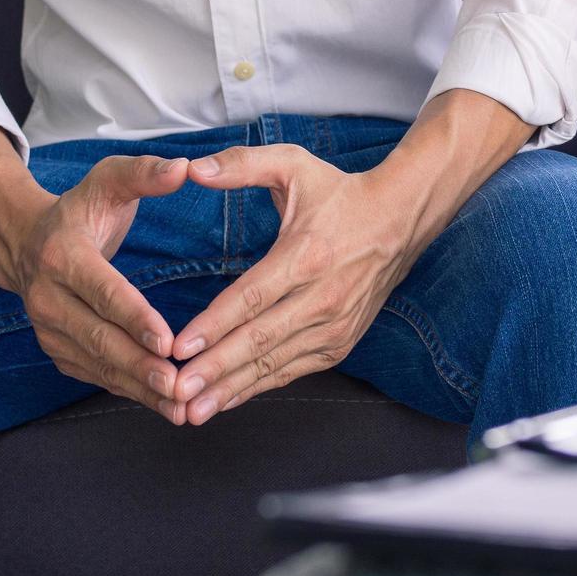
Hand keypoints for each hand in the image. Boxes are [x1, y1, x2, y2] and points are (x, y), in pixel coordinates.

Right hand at [11, 155, 191, 423]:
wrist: (27, 243)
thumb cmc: (82, 210)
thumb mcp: (108, 181)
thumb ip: (145, 173)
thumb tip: (184, 168)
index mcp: (62, 255)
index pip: (102, 291)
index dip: (134, 318)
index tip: (168, 342)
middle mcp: (47, 297)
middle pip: (98, 337)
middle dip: (140, 366)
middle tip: (180, 385)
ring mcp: (48, 329)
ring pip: (97, 364)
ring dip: (138, 388)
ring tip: (179, 406)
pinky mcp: (58, 351)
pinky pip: (95, 375)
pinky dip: (129, 392)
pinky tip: (163, 404)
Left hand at [169, 145, 424, 423]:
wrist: (400, 220)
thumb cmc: (340, 193)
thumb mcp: (293, 165)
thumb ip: (241, 165)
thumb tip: (193, 169)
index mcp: (307, 254)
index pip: (252, 298)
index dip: (214, 326)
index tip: (179, 348)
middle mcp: (324, 296)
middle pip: (259, 340)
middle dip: (215, 369)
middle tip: (176, 391)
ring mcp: (335, 325)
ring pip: (274, 363)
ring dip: (231, 388)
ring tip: (193, 410)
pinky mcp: (340, 342)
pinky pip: (292, 370)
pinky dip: (258, 387)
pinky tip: (226, 400)